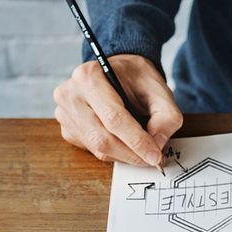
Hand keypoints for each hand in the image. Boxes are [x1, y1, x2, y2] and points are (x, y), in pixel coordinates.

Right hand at [53, 54, 182, 165]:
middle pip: (102, 138)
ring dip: (124, 155)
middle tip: (153, 159)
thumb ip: (166, 115)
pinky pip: (93, 150)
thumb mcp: (158, 88)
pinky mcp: (68, 130)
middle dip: (131, 154)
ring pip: (97, 148)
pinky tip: (126, 142)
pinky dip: (114, 152)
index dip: (137, 141)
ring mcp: (65, 114)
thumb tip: (158, 143)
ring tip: (143, 150)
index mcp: (89, 76)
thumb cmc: (136, 78)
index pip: (113, 118)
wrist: (119, 73)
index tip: (156, 156)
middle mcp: (70, 94)